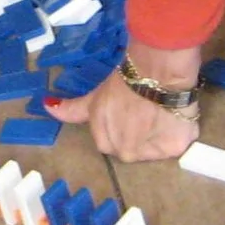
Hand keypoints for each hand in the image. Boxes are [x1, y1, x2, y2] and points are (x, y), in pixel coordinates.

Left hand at [46, 42, 202, 161]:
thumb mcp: (95, 96)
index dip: (124, 123)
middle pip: (134, 148)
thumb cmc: (123, 80)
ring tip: (162, 110)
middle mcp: (124, 152)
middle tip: (147, 108)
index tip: (131, 108)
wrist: (155, 70)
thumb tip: (45, 105)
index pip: (113, 140)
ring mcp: (149, 153)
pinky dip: (179, 131)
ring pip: (156, 149)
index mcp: (103, 141)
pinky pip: (177, 145)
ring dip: (160, 133)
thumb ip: (71, 109)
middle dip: (140, 132)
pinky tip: (176, 115)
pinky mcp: (174, 148)